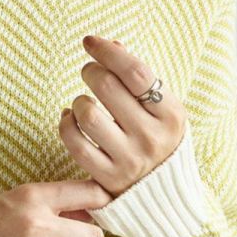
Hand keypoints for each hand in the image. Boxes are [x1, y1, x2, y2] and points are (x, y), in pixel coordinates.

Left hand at [58, 34, 188, 195]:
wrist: (165, 194)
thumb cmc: (159, 138)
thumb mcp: (162, 108)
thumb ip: (139, 77)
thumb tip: (111, 45)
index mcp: (171, 115)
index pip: (136, 72)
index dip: (108, 52)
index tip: (90, 42)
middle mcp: (152, 138)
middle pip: (109, 87)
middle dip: (91, 71)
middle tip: (89, 71)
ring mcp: (129, 160)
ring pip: (88, 115)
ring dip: (79, 100)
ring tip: (83, 101)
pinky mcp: (107, 179)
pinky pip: (75, 144)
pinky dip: (66, 125)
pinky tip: (70, 118)